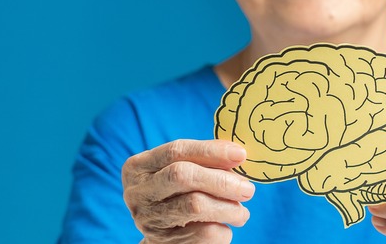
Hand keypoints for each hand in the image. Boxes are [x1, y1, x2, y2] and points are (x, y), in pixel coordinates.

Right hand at [121, 139, 254, 242]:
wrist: (163, 238)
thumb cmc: (177, 195)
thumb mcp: (182, 172)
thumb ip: (204, 161)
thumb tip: (237, 155)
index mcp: (139, 166)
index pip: (176, 150)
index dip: (211, 151)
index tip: (241, 154)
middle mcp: (138, 192)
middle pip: (183, 176)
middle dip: (221, 180)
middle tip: (248, 189)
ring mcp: (147, 219)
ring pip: (195, 205)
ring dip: (228, 208)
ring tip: (242, 212)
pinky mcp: (162, 242)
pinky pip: (202, 233)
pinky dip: (222, 230)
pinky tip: (226, 227)